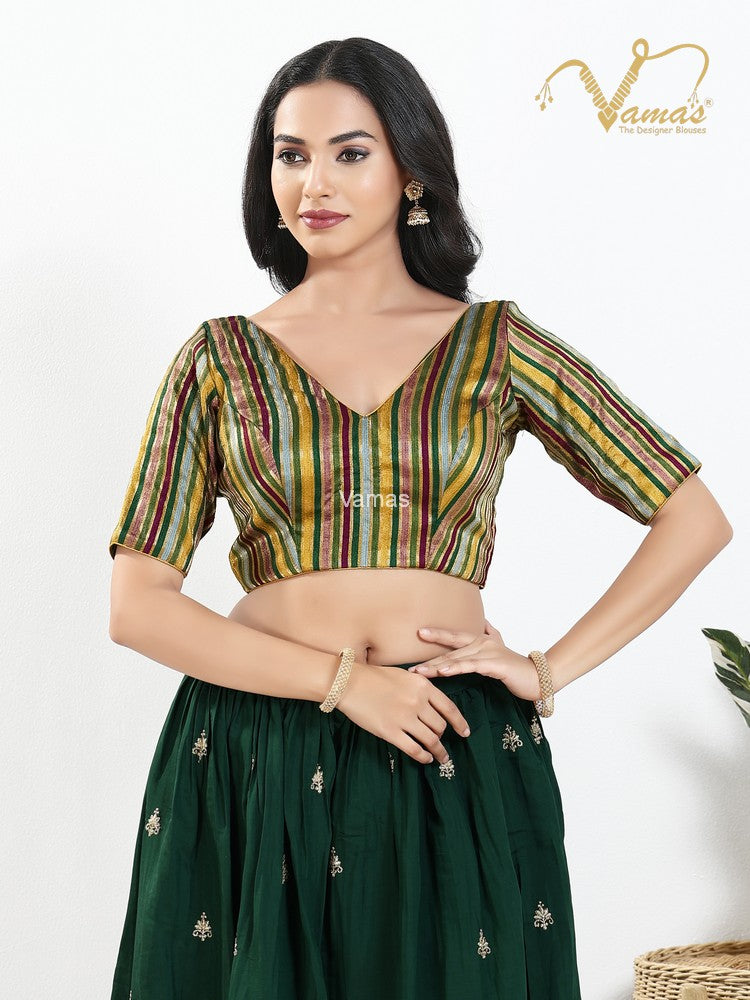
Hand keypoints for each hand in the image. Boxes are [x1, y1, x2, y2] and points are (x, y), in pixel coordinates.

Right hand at [335, 661, 471, 765]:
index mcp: (423, 686)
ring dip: (438, 751)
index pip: (449, 708)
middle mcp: (417, 702)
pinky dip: (423, 756)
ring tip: (440, 757)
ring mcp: (404, 718)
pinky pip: (414, 749)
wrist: (348, 682)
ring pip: (431, 739)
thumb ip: (420, 689)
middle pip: (440, 725)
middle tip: (442, 743)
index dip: (460, 723)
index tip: (465, 733)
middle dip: (443, 736)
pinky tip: (425, 759)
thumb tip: (432, 706)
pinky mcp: (390, 732)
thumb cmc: (374, 677)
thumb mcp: (404, 675)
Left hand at [408, 618, 543, 702]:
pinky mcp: (494, 665)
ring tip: (419, 672)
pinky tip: (441, 671)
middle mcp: (482, 642)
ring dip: (435, 666)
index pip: (454, 636)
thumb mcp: (501, 647)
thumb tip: (484, 621)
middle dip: (428, 658)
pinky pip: (470, 666)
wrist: (538, 677)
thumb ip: (491, 633)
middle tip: (409, 665)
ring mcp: (488, 652)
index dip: (436, 634)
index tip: (418, 633)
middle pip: (450, 650)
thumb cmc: (516, 666)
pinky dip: (454, 668)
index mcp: (481, 640)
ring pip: (456, 659)